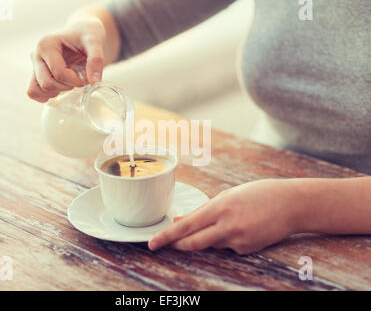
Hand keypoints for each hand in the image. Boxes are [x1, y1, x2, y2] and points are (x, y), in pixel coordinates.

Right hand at [27, 17, 105, 102]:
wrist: (82, 33)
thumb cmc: (87, 34)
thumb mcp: (95, 41)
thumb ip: (96, 59)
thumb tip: (94, 81)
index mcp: (46, 44)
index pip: (58, 73)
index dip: (75, 81)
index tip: (86, 77)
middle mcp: (36, 54)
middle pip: (46, 84)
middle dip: (66, 87)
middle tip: (78, 81)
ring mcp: (35, 65)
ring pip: (35, 90)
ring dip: (55, 92)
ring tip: (69, 84)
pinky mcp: (37, 74)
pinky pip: (33, 92)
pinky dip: (46, 96)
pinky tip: (61, 89)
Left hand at [148, 179, 300, 254]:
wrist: (292, 204)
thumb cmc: (258, 194)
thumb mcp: (228, 196)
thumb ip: (203, 210)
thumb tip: (180, 220)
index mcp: (219, 208)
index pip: (186, 226)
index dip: (167, 236)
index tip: (153, 243)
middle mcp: (226, 226)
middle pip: (192, 243)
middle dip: (178, 245)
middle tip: (167, 243)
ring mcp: (238, 240)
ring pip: (211, 245)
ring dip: (210, 236)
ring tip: (232, 219)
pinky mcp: (247, 250)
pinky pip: (228, 248)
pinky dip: (228, 239)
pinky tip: (245, 226)